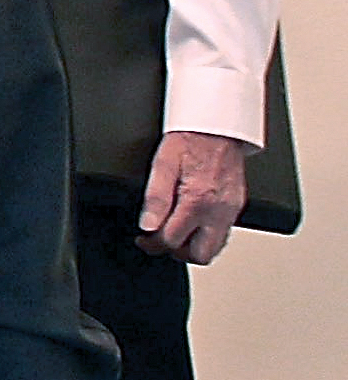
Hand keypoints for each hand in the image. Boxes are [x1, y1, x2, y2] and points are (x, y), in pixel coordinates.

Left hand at [139, 130, 251, 263]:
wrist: (219, 125)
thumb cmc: (191, 139)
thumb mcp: (162, 164)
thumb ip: (154, 197)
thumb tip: (147, 225)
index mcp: (198, 201)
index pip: (173, 241)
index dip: (152, 244)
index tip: (143, 239)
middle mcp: (219, 210)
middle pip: (201, 255)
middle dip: (177, 252)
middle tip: (160, 240)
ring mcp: (231, 209)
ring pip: (215, 247)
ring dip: (193, 246)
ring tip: (175, 232)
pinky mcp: (237, 205)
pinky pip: (224, 233)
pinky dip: (206, 235)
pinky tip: (193, 223)